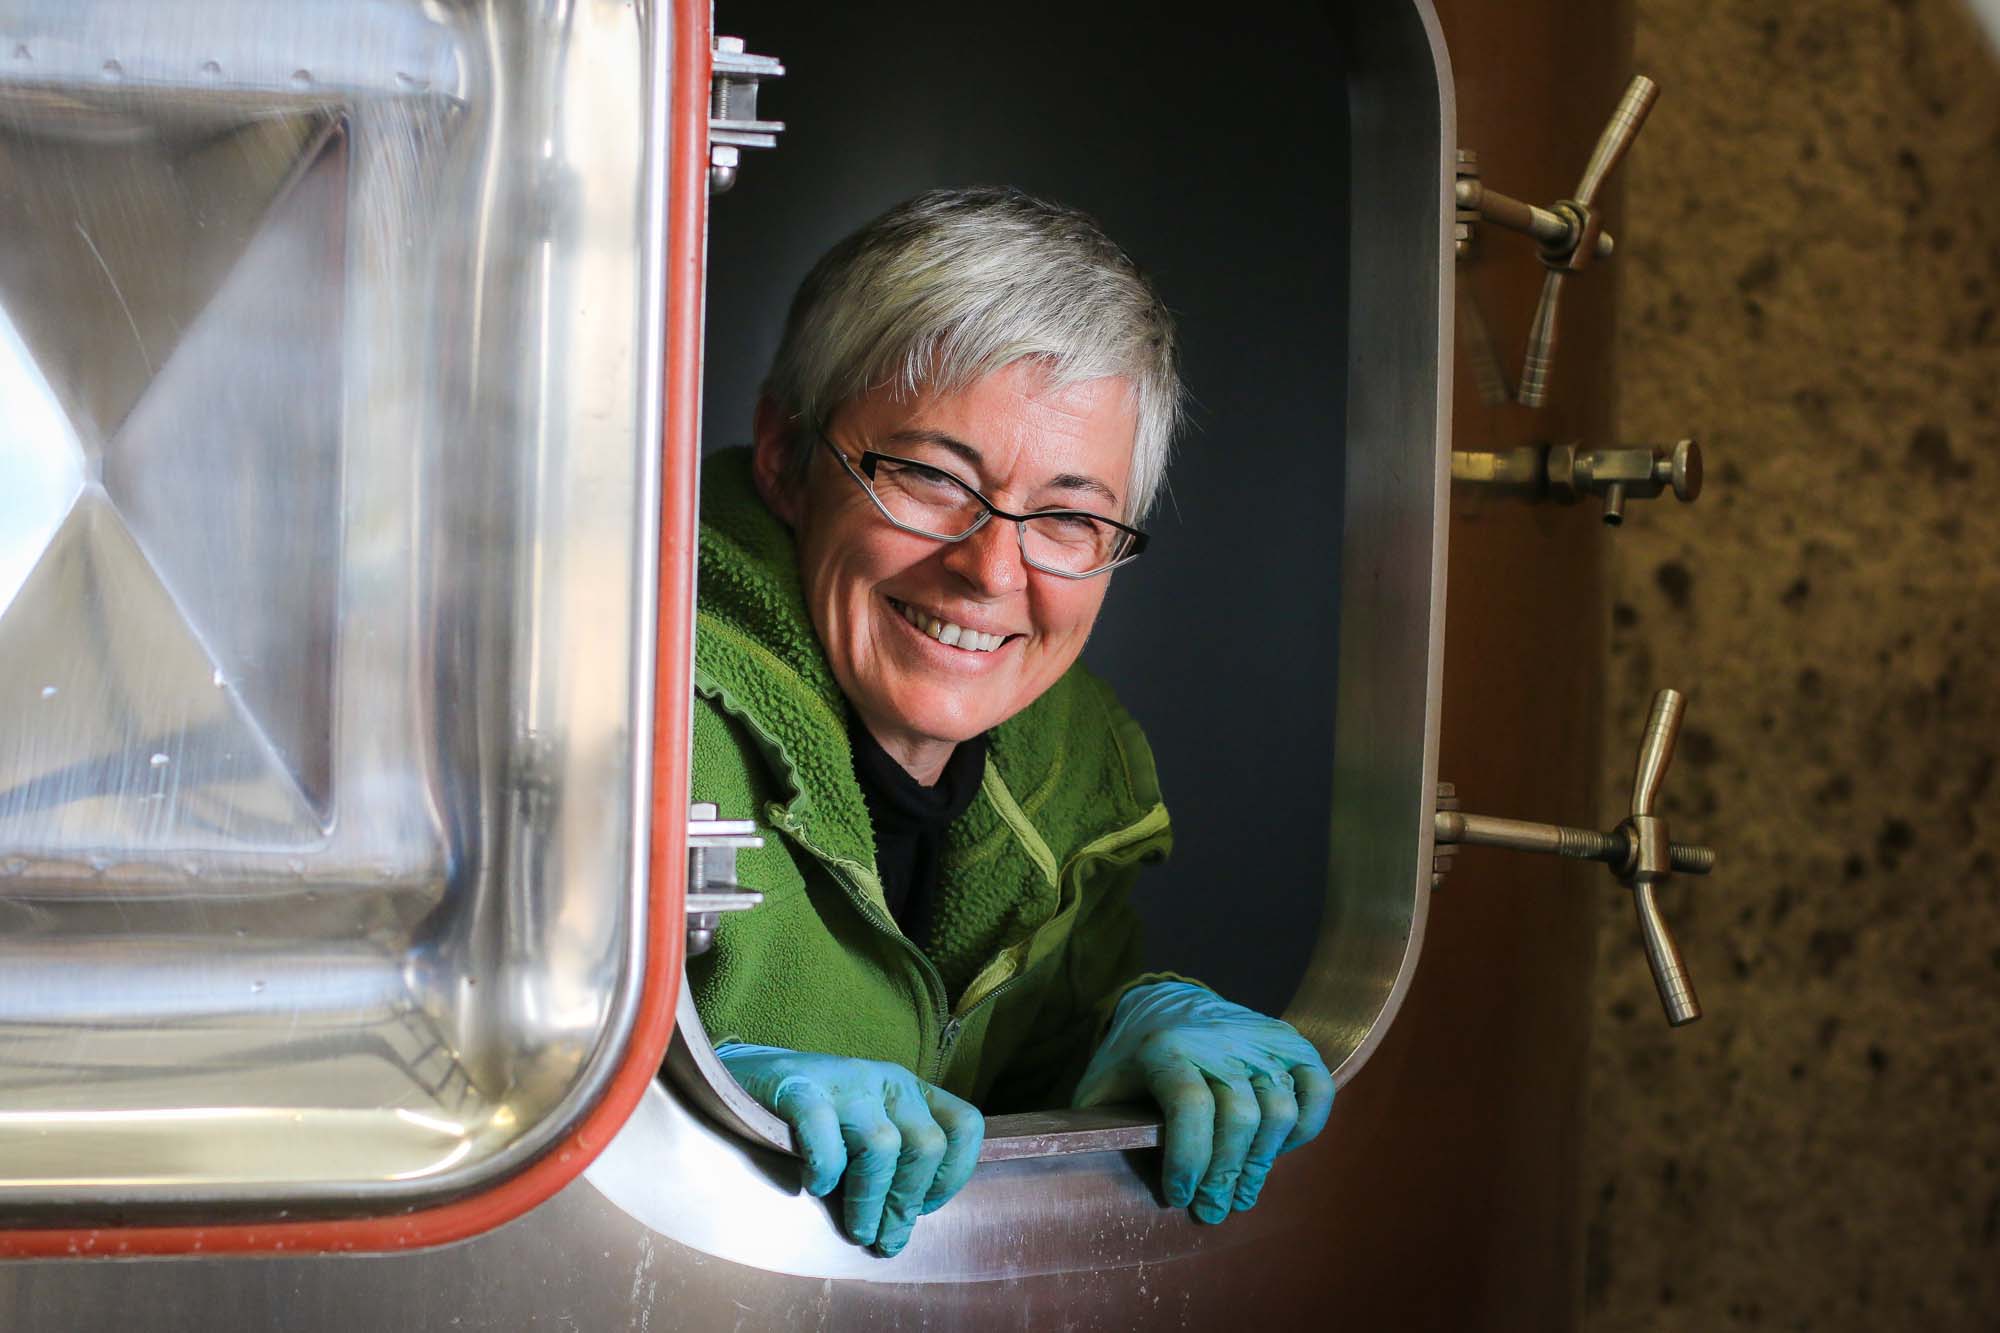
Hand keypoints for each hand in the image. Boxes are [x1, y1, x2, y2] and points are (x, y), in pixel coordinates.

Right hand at [716, 1044, 984, 1255]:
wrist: (746, 1079)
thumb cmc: (812, 1122)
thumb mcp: (866, 1134)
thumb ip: (893, 1166)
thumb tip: (902, 1227)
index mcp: (909, 1092)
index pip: (964, 1125)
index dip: (952, 1175)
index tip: (922, 1208)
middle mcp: (885, 1081)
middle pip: (926, 1145)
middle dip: (906, 1202)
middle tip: (883, 1239)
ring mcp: (844, 1081)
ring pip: (882, 1145)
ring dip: (869, 1199)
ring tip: (854, 1228)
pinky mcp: (799, 1086)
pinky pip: (824, 1129)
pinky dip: (825, 1166)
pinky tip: (814, 1186)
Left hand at [1071, 982, 1333, 1223]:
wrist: (1165, 1004)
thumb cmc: (1130, 1061)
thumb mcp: (1101, 1088)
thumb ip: (1101, 1127)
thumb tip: (1100, 1180)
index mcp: (1164, 1047)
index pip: (1189, 1104)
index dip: (1189, 1158)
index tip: (1179, 1196)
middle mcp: (1215, 1039)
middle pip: (1239, 1116)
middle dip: (1226, 1176)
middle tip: (1213, 1210)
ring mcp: (1256, 1037)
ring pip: (1278, 1109)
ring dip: (1261, 1163)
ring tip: (1240, 1192)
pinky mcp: (1286, 1039)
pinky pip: (1315, 1088)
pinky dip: (1304, 1126)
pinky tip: (1277, 1150)